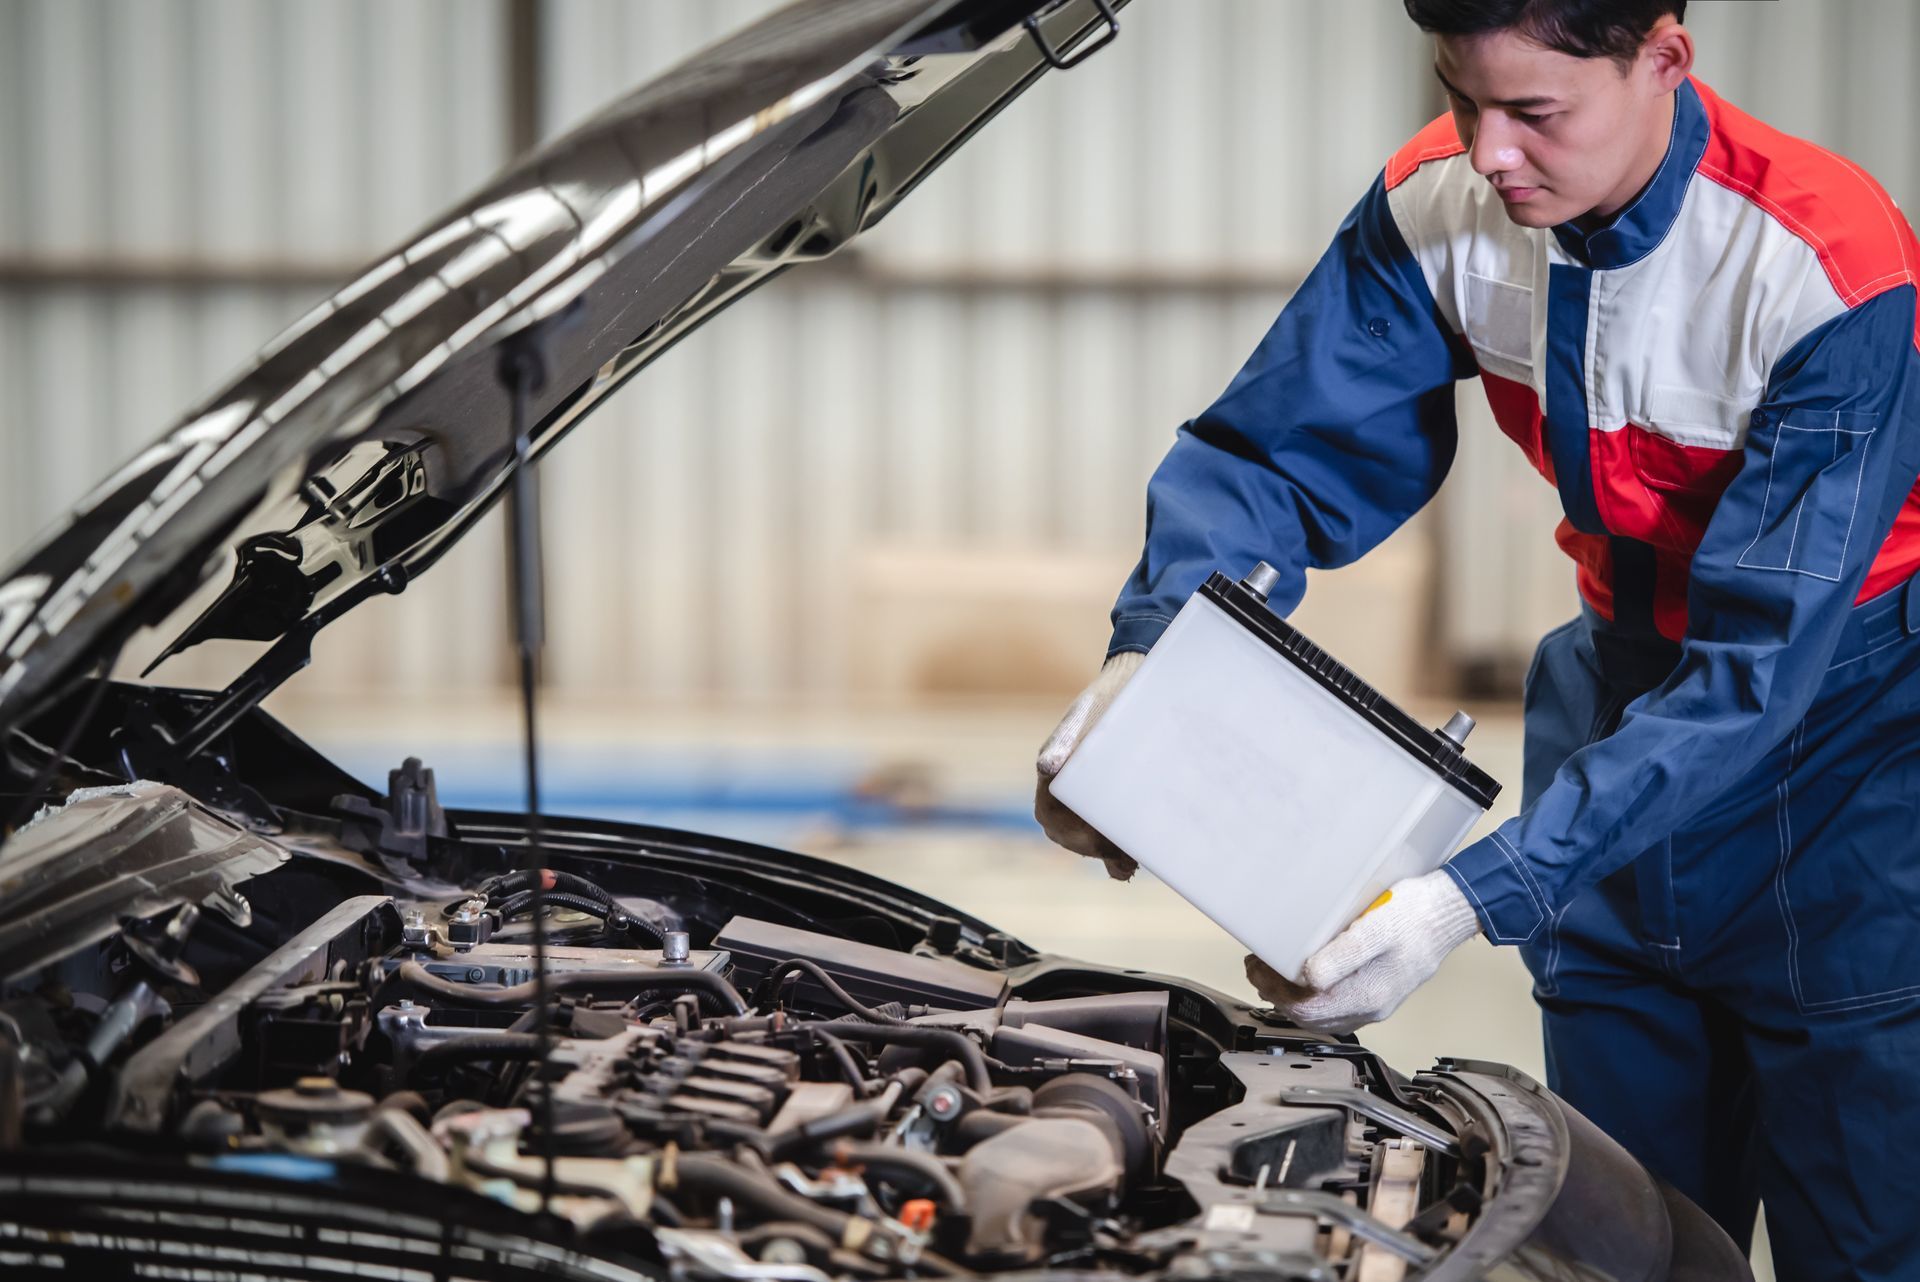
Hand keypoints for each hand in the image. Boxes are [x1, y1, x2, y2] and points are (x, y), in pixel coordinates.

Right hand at [1033, 651, 1145, 879]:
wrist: (1137, 679)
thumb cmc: (1111, 697)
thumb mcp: (1090, 714)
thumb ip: (1067, 740)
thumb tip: (1047, 766)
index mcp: (1054, 769)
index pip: (1052, 817)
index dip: (1074, 836)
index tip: (1102, 843)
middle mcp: (1066, 784)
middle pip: (1067, 833)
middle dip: (1092, 849)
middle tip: (1124, 860)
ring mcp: (1087, 791)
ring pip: (1085, 834)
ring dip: (1105, 852)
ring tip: (1130, 863)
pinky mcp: (1111, 794)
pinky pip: (1105, 830)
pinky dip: (1116, 850)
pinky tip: (1133, 859)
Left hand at [1244, 869, 1480, 1033]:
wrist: (1448, 913)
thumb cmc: (1415, 915)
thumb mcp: (1374, 929)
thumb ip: (1341, 956)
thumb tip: (1308, 978)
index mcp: (1368, 995)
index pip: (1306, 1009)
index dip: (1275, 992)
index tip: (1259, 968)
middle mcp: (1371, 1006)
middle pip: (1310, 1016)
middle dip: (1277, 994)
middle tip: (1258, 967)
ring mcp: (1375, 1003)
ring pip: (1322, 1014)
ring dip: (1292, 995)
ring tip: (1273, 970)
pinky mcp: (1377, 992)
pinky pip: (1336, 1007)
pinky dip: (1311, 995)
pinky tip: (1303, 976)